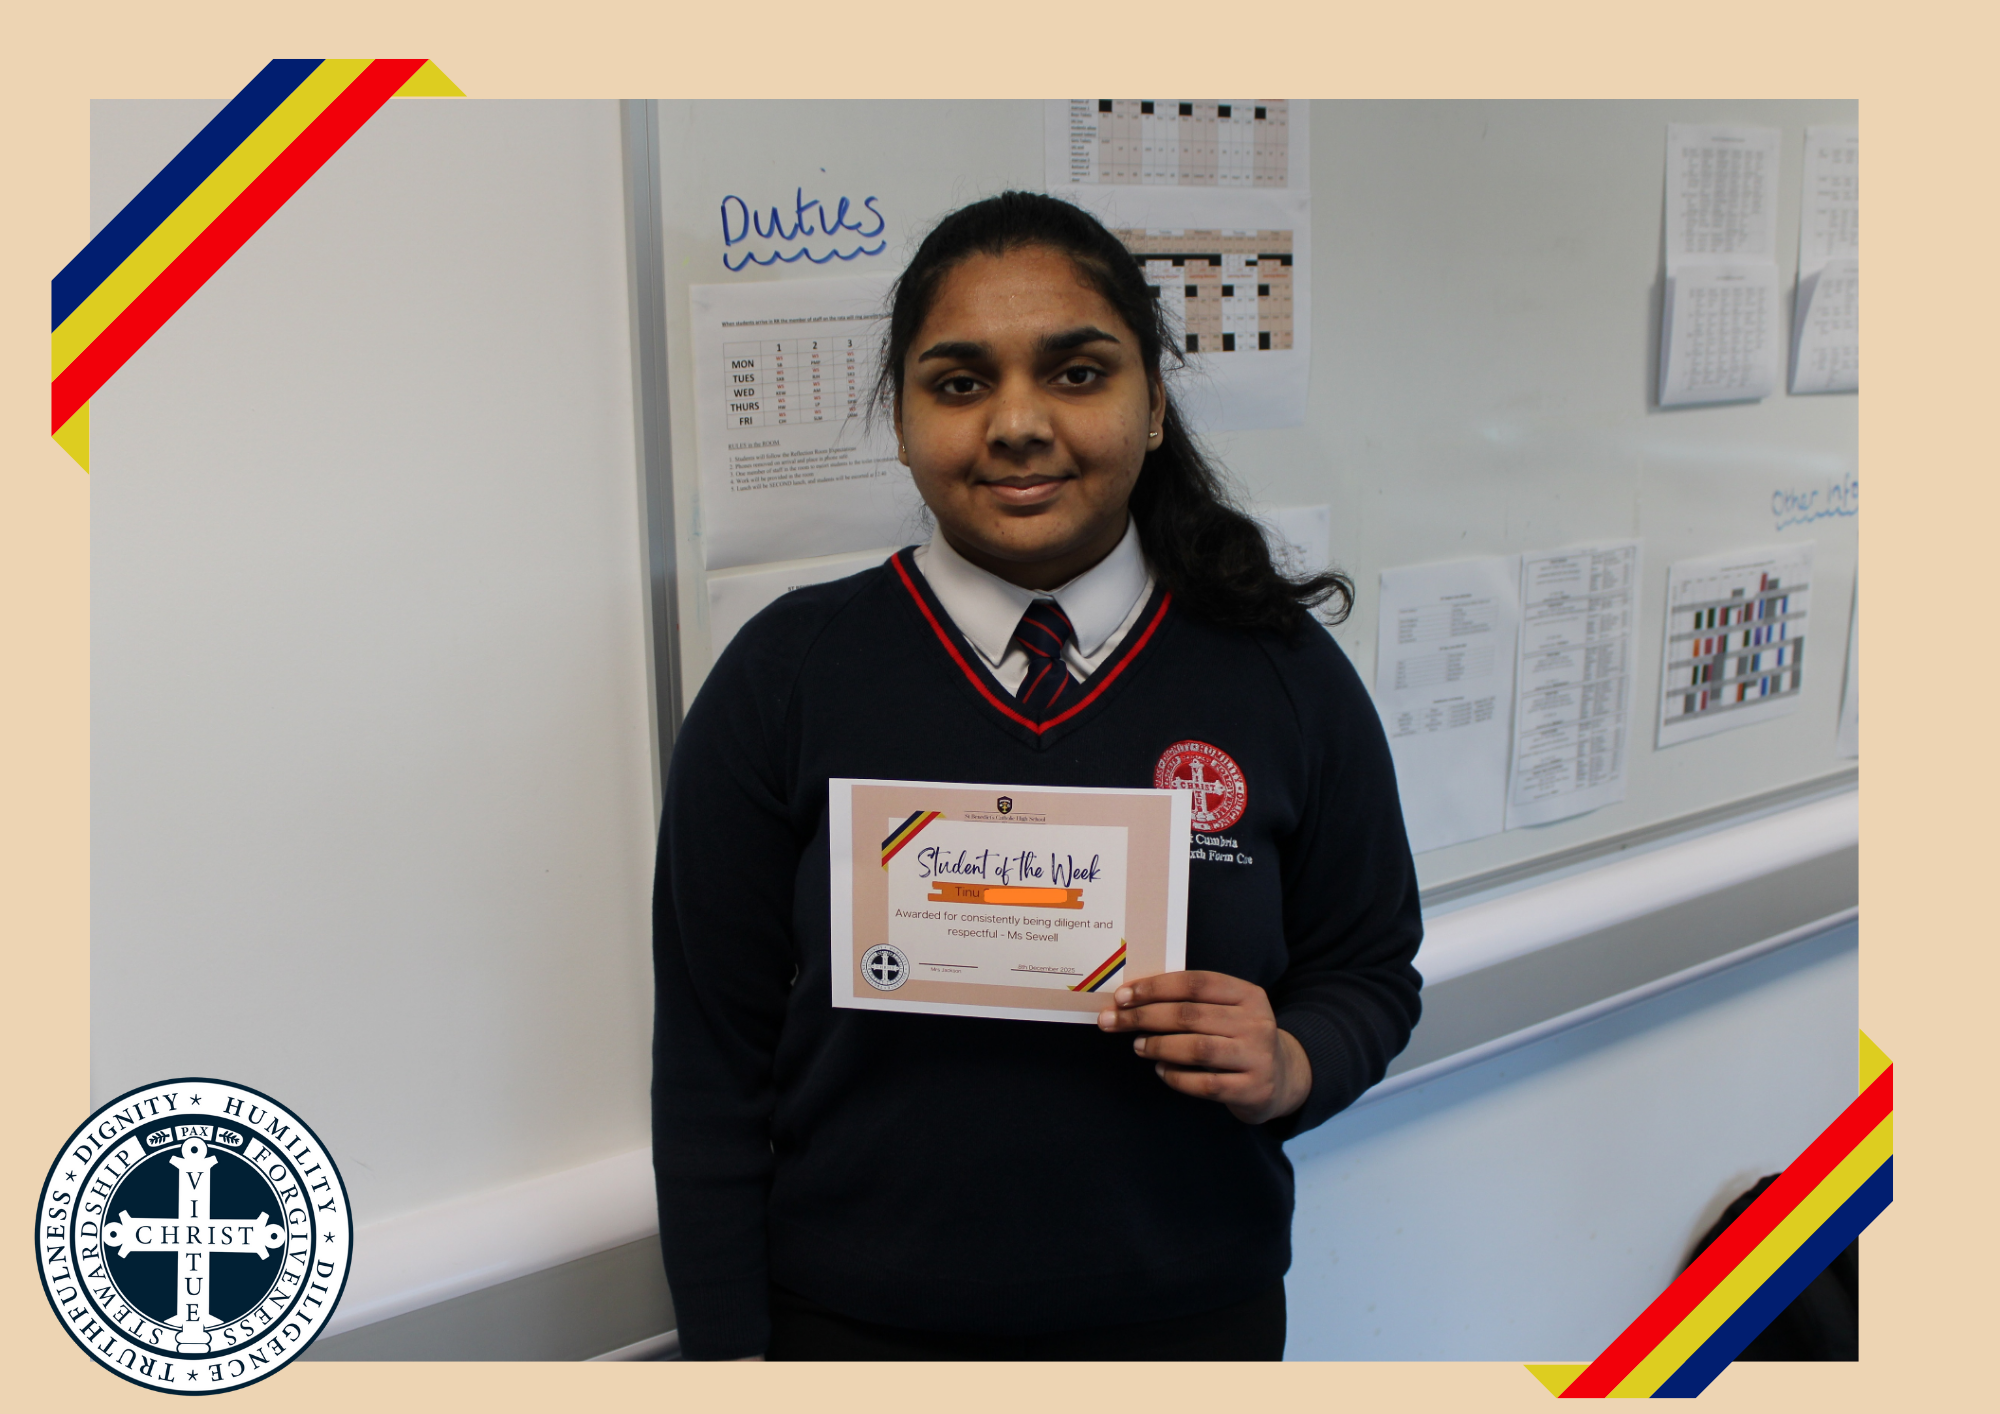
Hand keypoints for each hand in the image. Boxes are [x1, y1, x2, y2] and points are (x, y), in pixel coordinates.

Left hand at [1096, 971, 1311, 1123]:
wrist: (1281, 1077)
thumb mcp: (1228, 1010)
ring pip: (1197, 1049)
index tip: (1122, 997)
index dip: (1155, 987)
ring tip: (1138, 1046)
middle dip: (1144, 1017)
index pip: (1195, 982)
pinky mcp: (1252, 1089)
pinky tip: (1161, 1071)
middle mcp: (1257, 1023)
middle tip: (1113, 1022)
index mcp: (1248, 994)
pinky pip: (1204, 1084)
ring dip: (1159, 1047)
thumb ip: (1191, 1001)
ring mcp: (1257, 1057)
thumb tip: (1131, 998)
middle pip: (1190, 1016)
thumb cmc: (1238, 1037)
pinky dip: (1176, 1077)